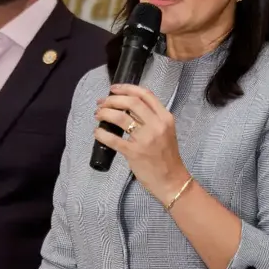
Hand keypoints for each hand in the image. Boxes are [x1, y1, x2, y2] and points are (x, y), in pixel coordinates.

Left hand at [94, 83, 190, 205]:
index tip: (113, 89)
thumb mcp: (165, 132)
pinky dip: (101, 134)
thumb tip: (126, 108)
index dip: (126, 88)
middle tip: (101, 103)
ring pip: (120, 118)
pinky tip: (97, 133)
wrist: (172, 180)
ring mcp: (145, 139)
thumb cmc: (166, 156)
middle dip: (112, 100)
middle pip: (131, 102)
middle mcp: (156, 125)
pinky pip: (113, 139)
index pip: (145, 95)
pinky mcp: (134, 153)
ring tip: (98, 115)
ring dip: (105, 113)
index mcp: (165, 118)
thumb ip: (150, 119)